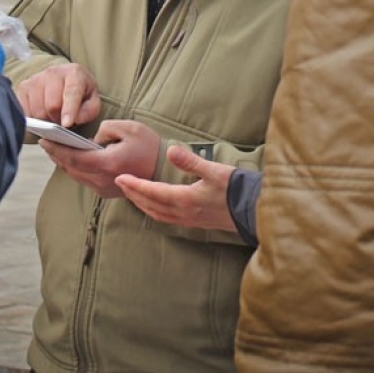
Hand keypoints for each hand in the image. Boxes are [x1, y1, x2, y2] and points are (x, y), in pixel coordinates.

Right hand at [15, 63, 100, 127]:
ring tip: (52, 116)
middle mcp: (53, 72)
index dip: (69, 110)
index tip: (67, 124)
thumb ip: (88, 111)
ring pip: (37, 110)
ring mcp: (36, 78)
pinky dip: (33, 118)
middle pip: (52, 105)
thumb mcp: (92, 101)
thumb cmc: (80, 93)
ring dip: (45, 119)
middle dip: (57, 119)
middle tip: (61, 120)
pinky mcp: (23, 87)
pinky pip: (25, 110)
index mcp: (74, 73)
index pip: (71, 92)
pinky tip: (40, 114)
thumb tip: (74, 119)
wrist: (64, 80)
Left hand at [41, 120, 158, 198]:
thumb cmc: (150, 147)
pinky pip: (85, 179)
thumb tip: (93, 139)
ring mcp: (105, 189)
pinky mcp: (107, 191)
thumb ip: (106, 128)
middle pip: (72, 169)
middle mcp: (103, 180)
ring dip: (64, 163)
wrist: (165, 170)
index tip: (44, 141)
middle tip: (45, 142)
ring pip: (77, 176)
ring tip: (54, 150)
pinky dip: (75, 169)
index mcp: (108, 164)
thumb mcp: (130, 128)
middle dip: (56, 155)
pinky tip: (70, 159)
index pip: (74, 158)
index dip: (56, 150)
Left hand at [116, 144, 238, 233]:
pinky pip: (167, 218)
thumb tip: (170, 151)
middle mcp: (183, 212)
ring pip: (157, 214)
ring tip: (132, 194)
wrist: (252, 209)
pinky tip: (154, 206)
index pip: (152, 192)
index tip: (120, 178)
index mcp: (185, 199)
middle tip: (120, 183)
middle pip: (150, 205)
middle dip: (133, 194)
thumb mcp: (214, 170)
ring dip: (142, 204)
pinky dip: (154, 211)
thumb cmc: (234, 187)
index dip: (135, 185)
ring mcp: (189, 219)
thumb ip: (190, 161)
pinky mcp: (195, 222)